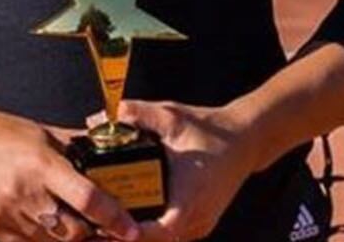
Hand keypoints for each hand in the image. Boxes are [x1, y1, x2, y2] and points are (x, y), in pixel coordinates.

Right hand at [0, 103, 141, 241]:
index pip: (87, 199)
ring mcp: (3, 213)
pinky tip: (40, 221)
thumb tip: (118, 153)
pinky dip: (40, 238)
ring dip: (65, 237)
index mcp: (40, 163)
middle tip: (101, 228)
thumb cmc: (4, 133)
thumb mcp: (44, 134)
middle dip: (91, 233)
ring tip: (69, 222)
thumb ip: (79, 149)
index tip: (131, 230)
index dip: (114, 219)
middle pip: (72, 232)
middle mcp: (22, 191)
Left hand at [112, 101, 259, 241]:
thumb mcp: (171, 117)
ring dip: (138, 234)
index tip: (109, 224)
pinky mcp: (201, 224)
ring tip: (108, 218)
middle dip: (126, 233)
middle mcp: (198, 217)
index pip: (161, 230)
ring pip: (164, 241)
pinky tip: (131, 215)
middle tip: (98, 220)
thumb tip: (100, 117)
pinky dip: (152, 230)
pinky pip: (172, 235)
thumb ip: (136, 115)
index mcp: (190, 196)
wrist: (245, 141)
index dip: (134, 232)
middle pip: (156, 241)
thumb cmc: (209, 130)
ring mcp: (201, 224)